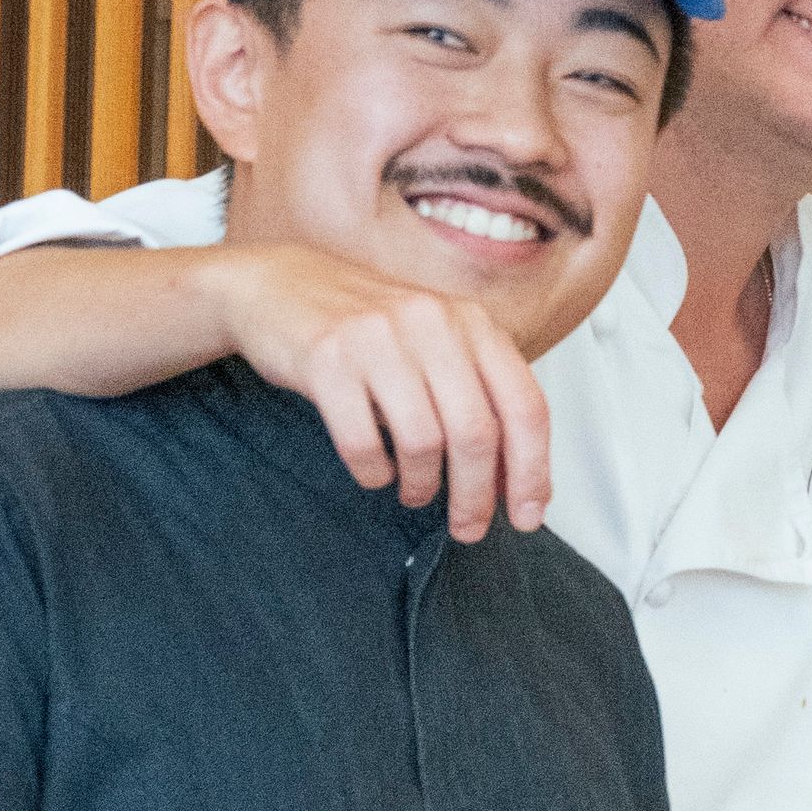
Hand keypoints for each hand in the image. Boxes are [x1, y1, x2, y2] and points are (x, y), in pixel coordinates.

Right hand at [208, 243, 552, 539]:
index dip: (532, 471)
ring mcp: (378, 339)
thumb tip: (513, 482)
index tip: (526, 515)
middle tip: (468, 527)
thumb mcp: (438, 345)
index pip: (525, 406)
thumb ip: (479, 398)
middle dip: (476, 495)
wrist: (279, 283)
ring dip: (423, 484)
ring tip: (416, 492)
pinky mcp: (326, 359)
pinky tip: (375, 472)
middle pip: (477, 433)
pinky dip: (374, 472)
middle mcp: (432, 324)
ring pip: (423, 442)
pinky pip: (362, 442)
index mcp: (472, 323)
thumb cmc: (367, 325)